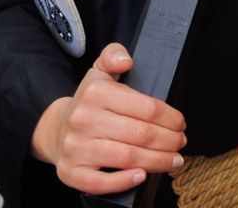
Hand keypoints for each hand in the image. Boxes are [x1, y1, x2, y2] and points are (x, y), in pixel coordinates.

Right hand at [33, 44, 186, 194]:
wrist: (56, 129)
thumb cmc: (88, 103)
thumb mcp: (99, 72)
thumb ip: (113, 55)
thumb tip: (126, 60)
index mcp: (96, 93)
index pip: (147, 107)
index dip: (170, 118)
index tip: (181, 124)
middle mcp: (84, 120)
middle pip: (141, 134)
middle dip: (169, 141)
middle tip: (181, 142)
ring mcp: (76, 148)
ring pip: (127, 158)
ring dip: (158, 161)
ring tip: (174, 159)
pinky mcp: (71, 172)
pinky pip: (101, 183)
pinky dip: (125, 182)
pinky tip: (142, 176)